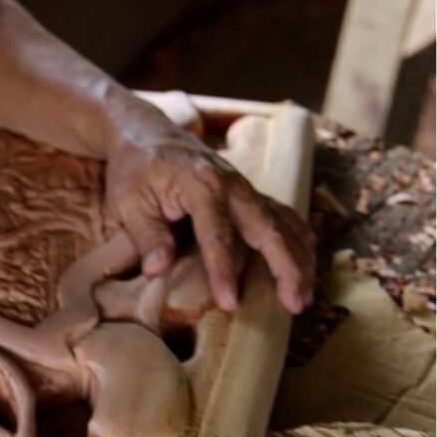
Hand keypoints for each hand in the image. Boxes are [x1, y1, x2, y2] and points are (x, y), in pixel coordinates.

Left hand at [104, 122, 314, 315]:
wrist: (145, 131)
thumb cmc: (134, 168)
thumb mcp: (128, 201)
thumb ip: (146, 236)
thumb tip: (157, 270)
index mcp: (201, 185)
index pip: (217, 235)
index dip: (224, 270)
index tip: (230, 303)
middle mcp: (233, 185)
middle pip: (268, 229)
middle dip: (285, 268)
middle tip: (294, 304)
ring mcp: (245, 187)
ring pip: (284, 223)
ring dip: (299, 258)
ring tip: (305, 295)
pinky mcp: (250, 192)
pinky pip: (283, 215)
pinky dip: (298, 239)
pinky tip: (307, 263)